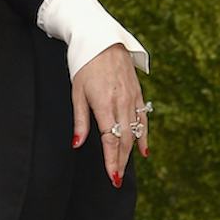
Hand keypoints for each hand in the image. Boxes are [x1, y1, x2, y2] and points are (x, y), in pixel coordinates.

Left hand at [71, 41, 148, 181]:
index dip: (111, 159)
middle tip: (116, 180)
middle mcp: (121, 103)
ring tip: (124, 169)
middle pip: (124, 139)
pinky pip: (143, 118)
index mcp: (104, 104)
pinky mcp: (137, 93)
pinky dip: (144, 135)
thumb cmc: (83, 65)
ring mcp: (132, 98)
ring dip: (130, 152)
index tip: (111, 176)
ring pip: (135, 131)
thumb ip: (80, 120)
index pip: (110, 140)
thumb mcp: (76, 92)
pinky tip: (143, 150)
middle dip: (120, 161)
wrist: (102, 40)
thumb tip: (77, 144)